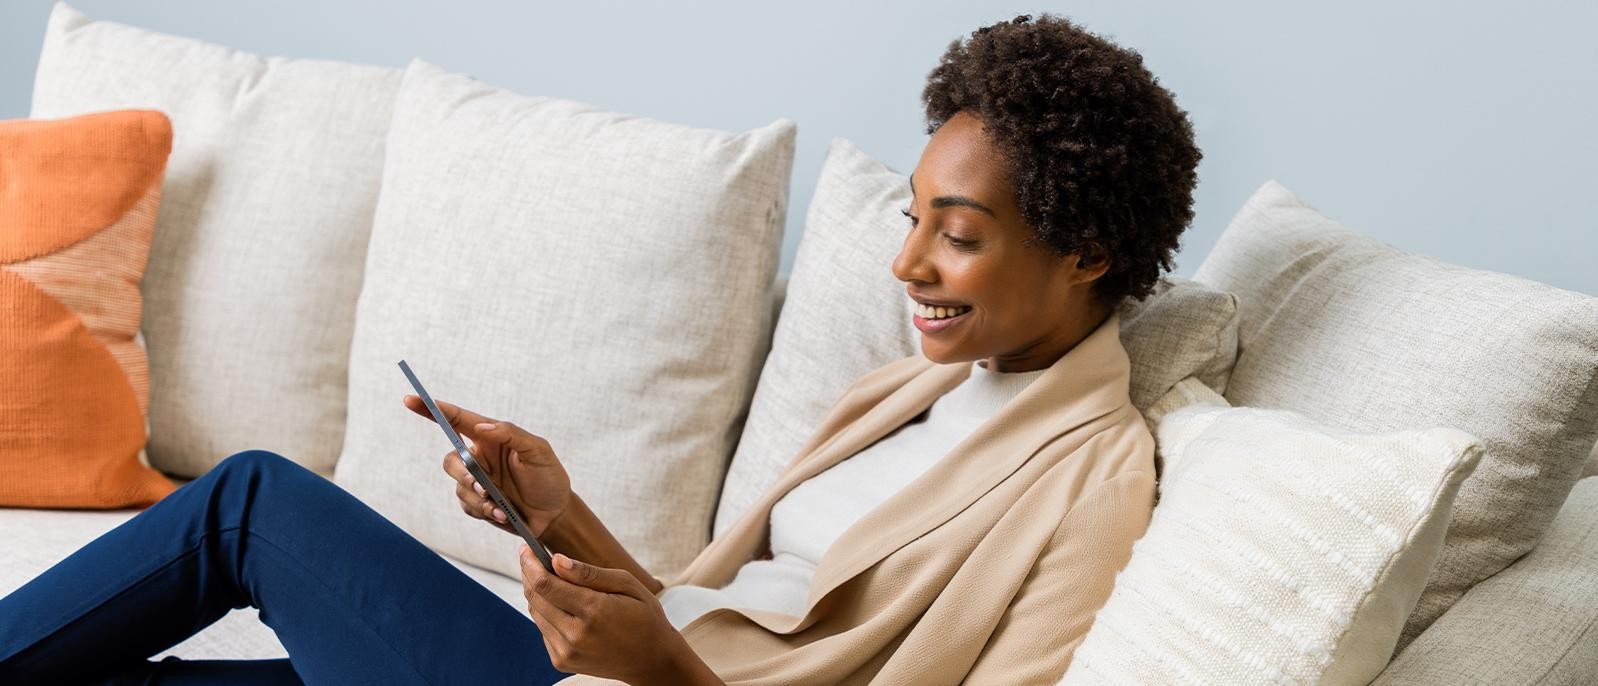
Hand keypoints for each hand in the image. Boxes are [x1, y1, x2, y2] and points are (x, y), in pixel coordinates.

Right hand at [403, 395, 570, 536]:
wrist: (555, 513)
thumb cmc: (549, 477)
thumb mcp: (538, 450)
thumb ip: (511, 434)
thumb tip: (482, 426)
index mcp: (491, 438)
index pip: (457, 420)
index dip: (432, 409)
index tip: (410, 399)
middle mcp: (480, 457)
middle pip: (451, 459)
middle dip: (462, 473)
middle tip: (480, 485)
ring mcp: (477, 481)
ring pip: (458, 486)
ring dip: (477, 498)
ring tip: (500, 507)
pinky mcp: (478, 503)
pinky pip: (466, 505)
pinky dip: (483, 510)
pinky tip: (502, 514)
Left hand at [521, 548, 713, 683]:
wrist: (651, 659)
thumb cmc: (644, 616)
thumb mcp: (626, 584)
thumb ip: (589, 573)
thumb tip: (557, 560)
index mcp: (594, 611)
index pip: (545, 584)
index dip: (530, 563)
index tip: (526, 549)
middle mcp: (576, 634)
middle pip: (535, 597)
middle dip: (529, 574)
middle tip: (532, 558)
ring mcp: (567, 651)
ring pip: (536, 613)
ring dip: (537, 593)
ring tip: (549, 579)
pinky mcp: (562, 661)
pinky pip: (543, 630)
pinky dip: (547, 613)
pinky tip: (562, 606)